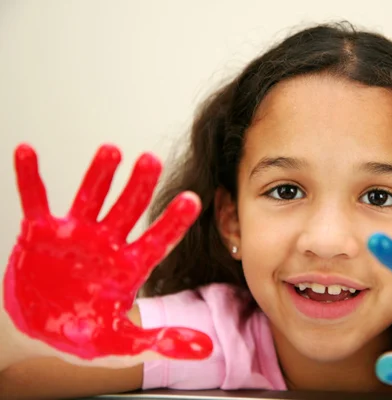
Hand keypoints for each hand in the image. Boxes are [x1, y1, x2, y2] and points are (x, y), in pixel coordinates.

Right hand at [3, 144, 212, 360]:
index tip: (192, 199)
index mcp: (129, 266)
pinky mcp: (41, 231)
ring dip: (98, 175)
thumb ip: (161, 342)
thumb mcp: (122, 343)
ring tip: (111, 150)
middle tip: (151, 160)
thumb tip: (206, 348)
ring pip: (90, 197)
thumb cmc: (83, 331)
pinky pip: (35, 200)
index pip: (157, 240)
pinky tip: (27, 152)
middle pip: (127, 209)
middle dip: (138, 186)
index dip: (174, 221)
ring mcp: (75, 234)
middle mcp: (107, 243)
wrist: (39, 329)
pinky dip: (29, 177)